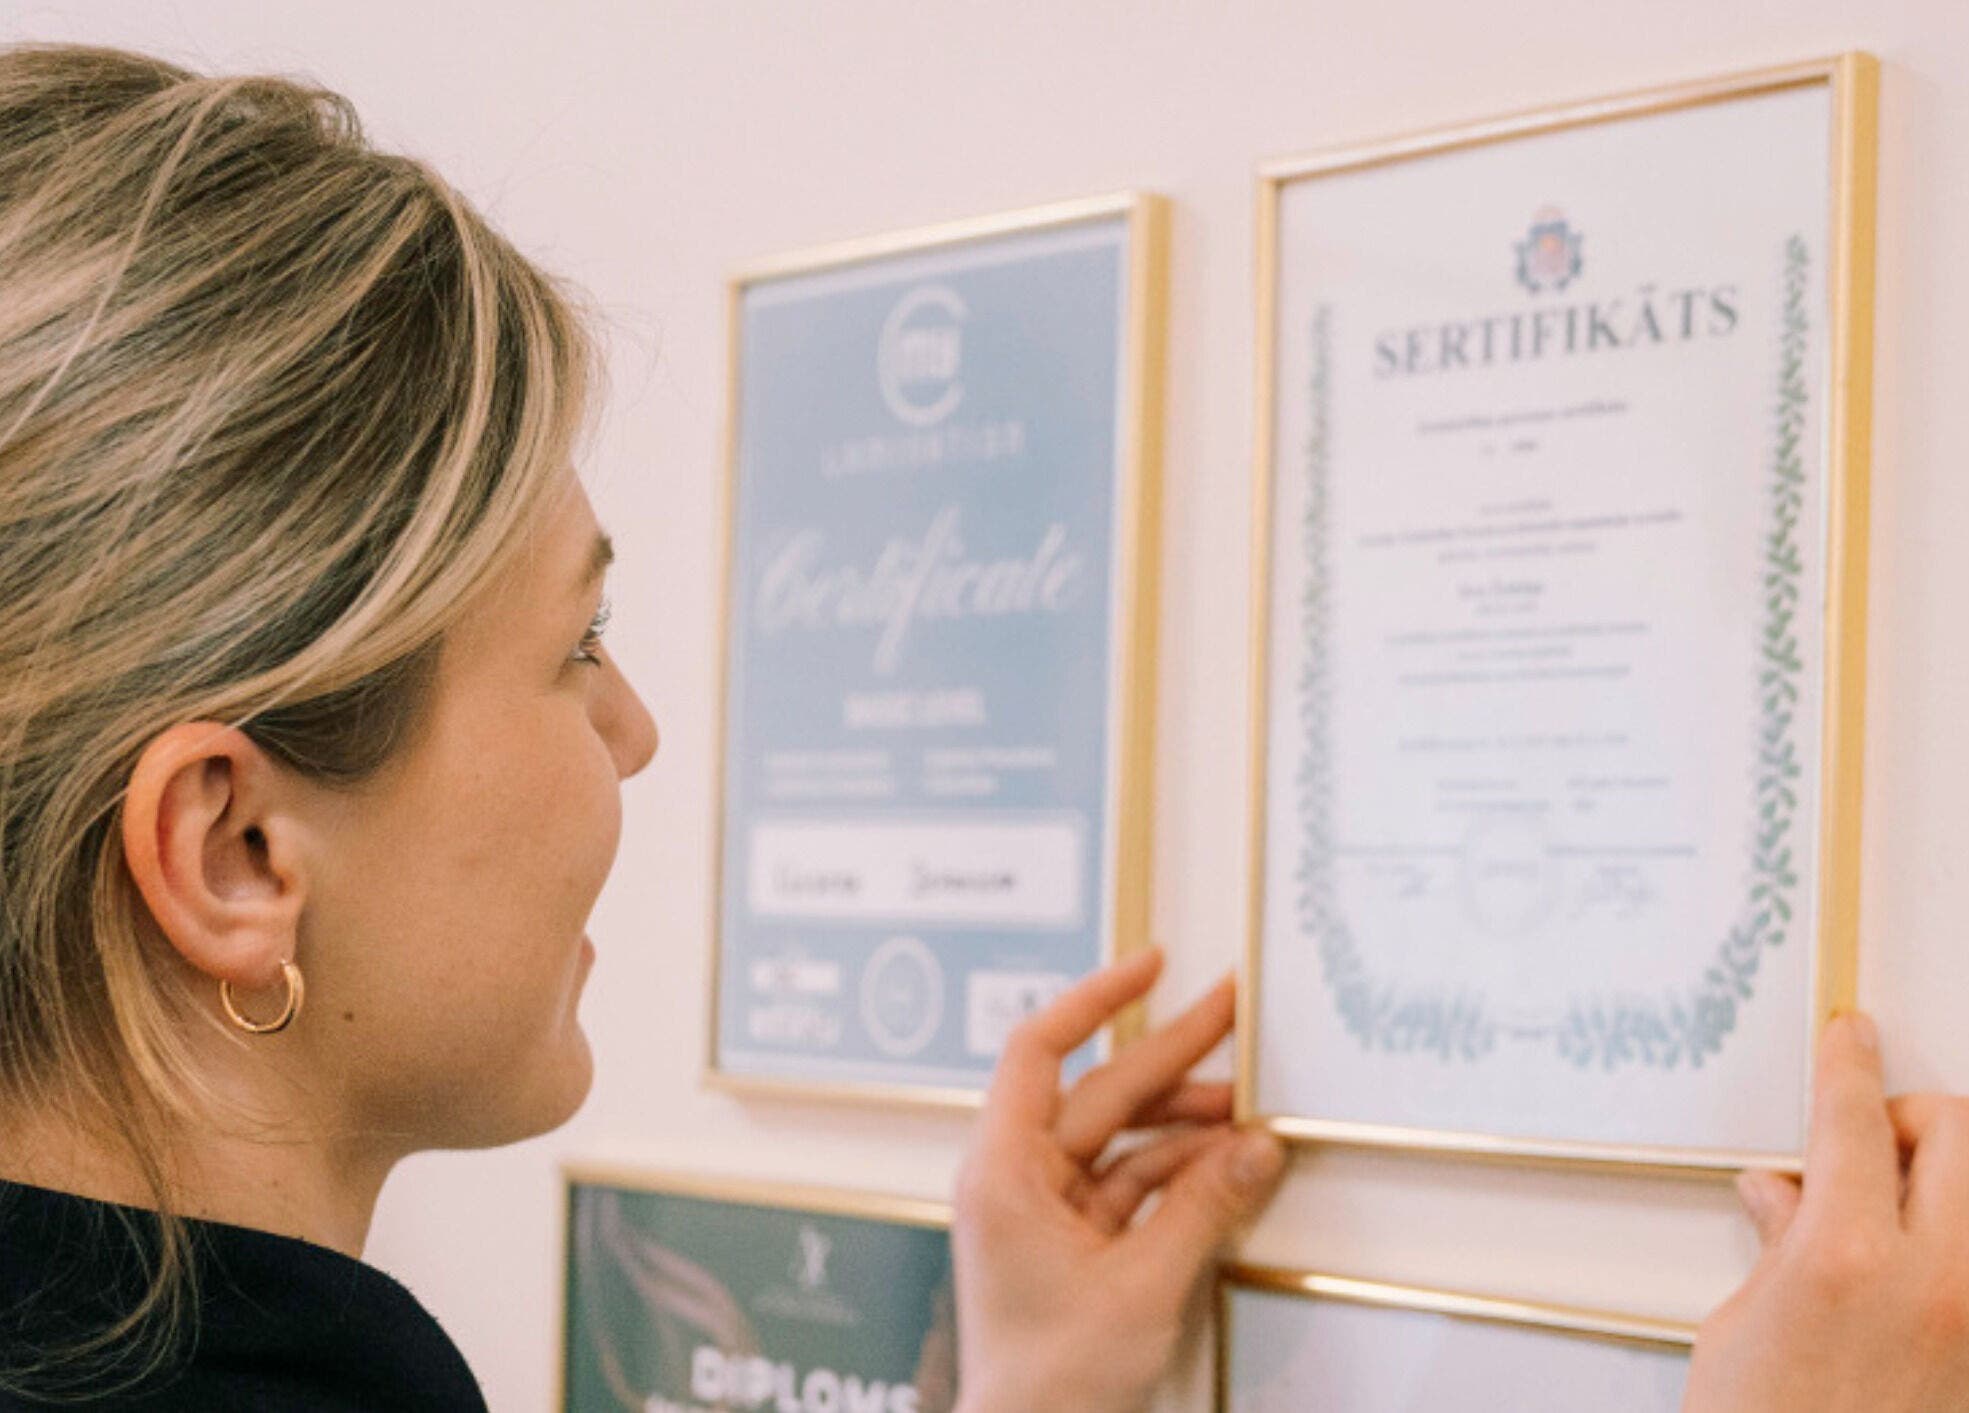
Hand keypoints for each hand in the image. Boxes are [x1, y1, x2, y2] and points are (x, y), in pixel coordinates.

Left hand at [951, 949, 1285, 1412]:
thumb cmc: (1050, 1385)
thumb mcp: (1143, 1286)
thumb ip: (1204, 1208)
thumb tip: (1256, 1147)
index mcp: (1002, 1172)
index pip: (1039, 1049)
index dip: (1095, 998)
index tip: (1151, 965)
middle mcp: (1014, 1180)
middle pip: (1097, 1093)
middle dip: (1169, 1056)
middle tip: (1231, 1012)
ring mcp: (1041, 1212)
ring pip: (1119, 1141)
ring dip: (1184, 1126)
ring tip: (1249, 1109)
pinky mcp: (1069, 1244)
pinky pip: (1128, 1186)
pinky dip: (1176, 1175)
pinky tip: (1228, 1165)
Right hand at [1685, 1014, 1968, 1409]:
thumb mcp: (1742, 1330)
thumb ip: (1778, 1247)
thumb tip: (1781, 1195)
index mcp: (1844, 1262)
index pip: (1854, 1120)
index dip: (1848, 1063)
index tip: (1851, 1035)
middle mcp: (1934, 1283)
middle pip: (1959, 1132)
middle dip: (1916, 1116)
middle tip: (1873, 1137)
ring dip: (1949, 1180)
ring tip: (1899, 1205)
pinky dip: (1955, 1242)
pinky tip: (1917, 1265)